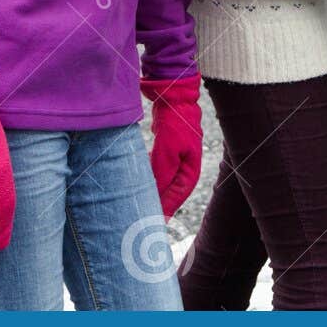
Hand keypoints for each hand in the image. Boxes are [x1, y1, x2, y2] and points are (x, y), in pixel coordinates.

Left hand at [141, 74, 201, 218]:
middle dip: (156, 208)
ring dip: (150, 195)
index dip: (162, 213)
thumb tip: (154, 198)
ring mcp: (176, 162)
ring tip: (136, 208)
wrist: (175, 100)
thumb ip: (161, 176)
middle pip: (168, 195)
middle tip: (140, 223)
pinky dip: (147, 181)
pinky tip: (136, 187)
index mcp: (190, 173)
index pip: (175, 199)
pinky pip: (155, 174)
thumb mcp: (167, 153)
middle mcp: (184, 170)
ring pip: (161, 185)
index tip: (148, 227)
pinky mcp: (166, 154)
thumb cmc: (175, 125)